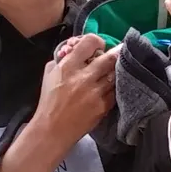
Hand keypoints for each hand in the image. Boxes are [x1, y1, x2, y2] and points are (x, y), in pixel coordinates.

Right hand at [33, 35, 115, 153]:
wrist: (52, 129)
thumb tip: (75, 50)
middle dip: (116, 53)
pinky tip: (114, 86)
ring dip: (117, 70)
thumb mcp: (49, 74)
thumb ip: (62, 60)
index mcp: (68, 66)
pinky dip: (116, 87)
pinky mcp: (103, 106)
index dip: (97, 41)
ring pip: (115, 74)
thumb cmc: (49, 101)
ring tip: (120, 68)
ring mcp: (95, 92)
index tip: (99, 46)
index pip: (90, 42)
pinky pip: (115, 91)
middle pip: (109, 58)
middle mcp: (83, 77)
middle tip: (121, 51)